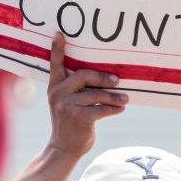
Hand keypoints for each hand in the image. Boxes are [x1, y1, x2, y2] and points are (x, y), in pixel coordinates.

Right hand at [46, 33, 126, 157]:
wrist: (64, 147)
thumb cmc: (71, 120)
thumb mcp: (67, 102)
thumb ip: (77, 88)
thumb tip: (106, 76)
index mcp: (55, 86)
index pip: (55, 63)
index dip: (57, 48)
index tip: (59, 33)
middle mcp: (57, 93)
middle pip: (84, 75)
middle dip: (103, 78)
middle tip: (117, 80)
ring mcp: (66, 105)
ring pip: (97, 94)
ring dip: (114, 96)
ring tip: (125, 98)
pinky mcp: (78, 117)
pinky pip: (101, 109)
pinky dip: (114, 108)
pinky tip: (121, 108)